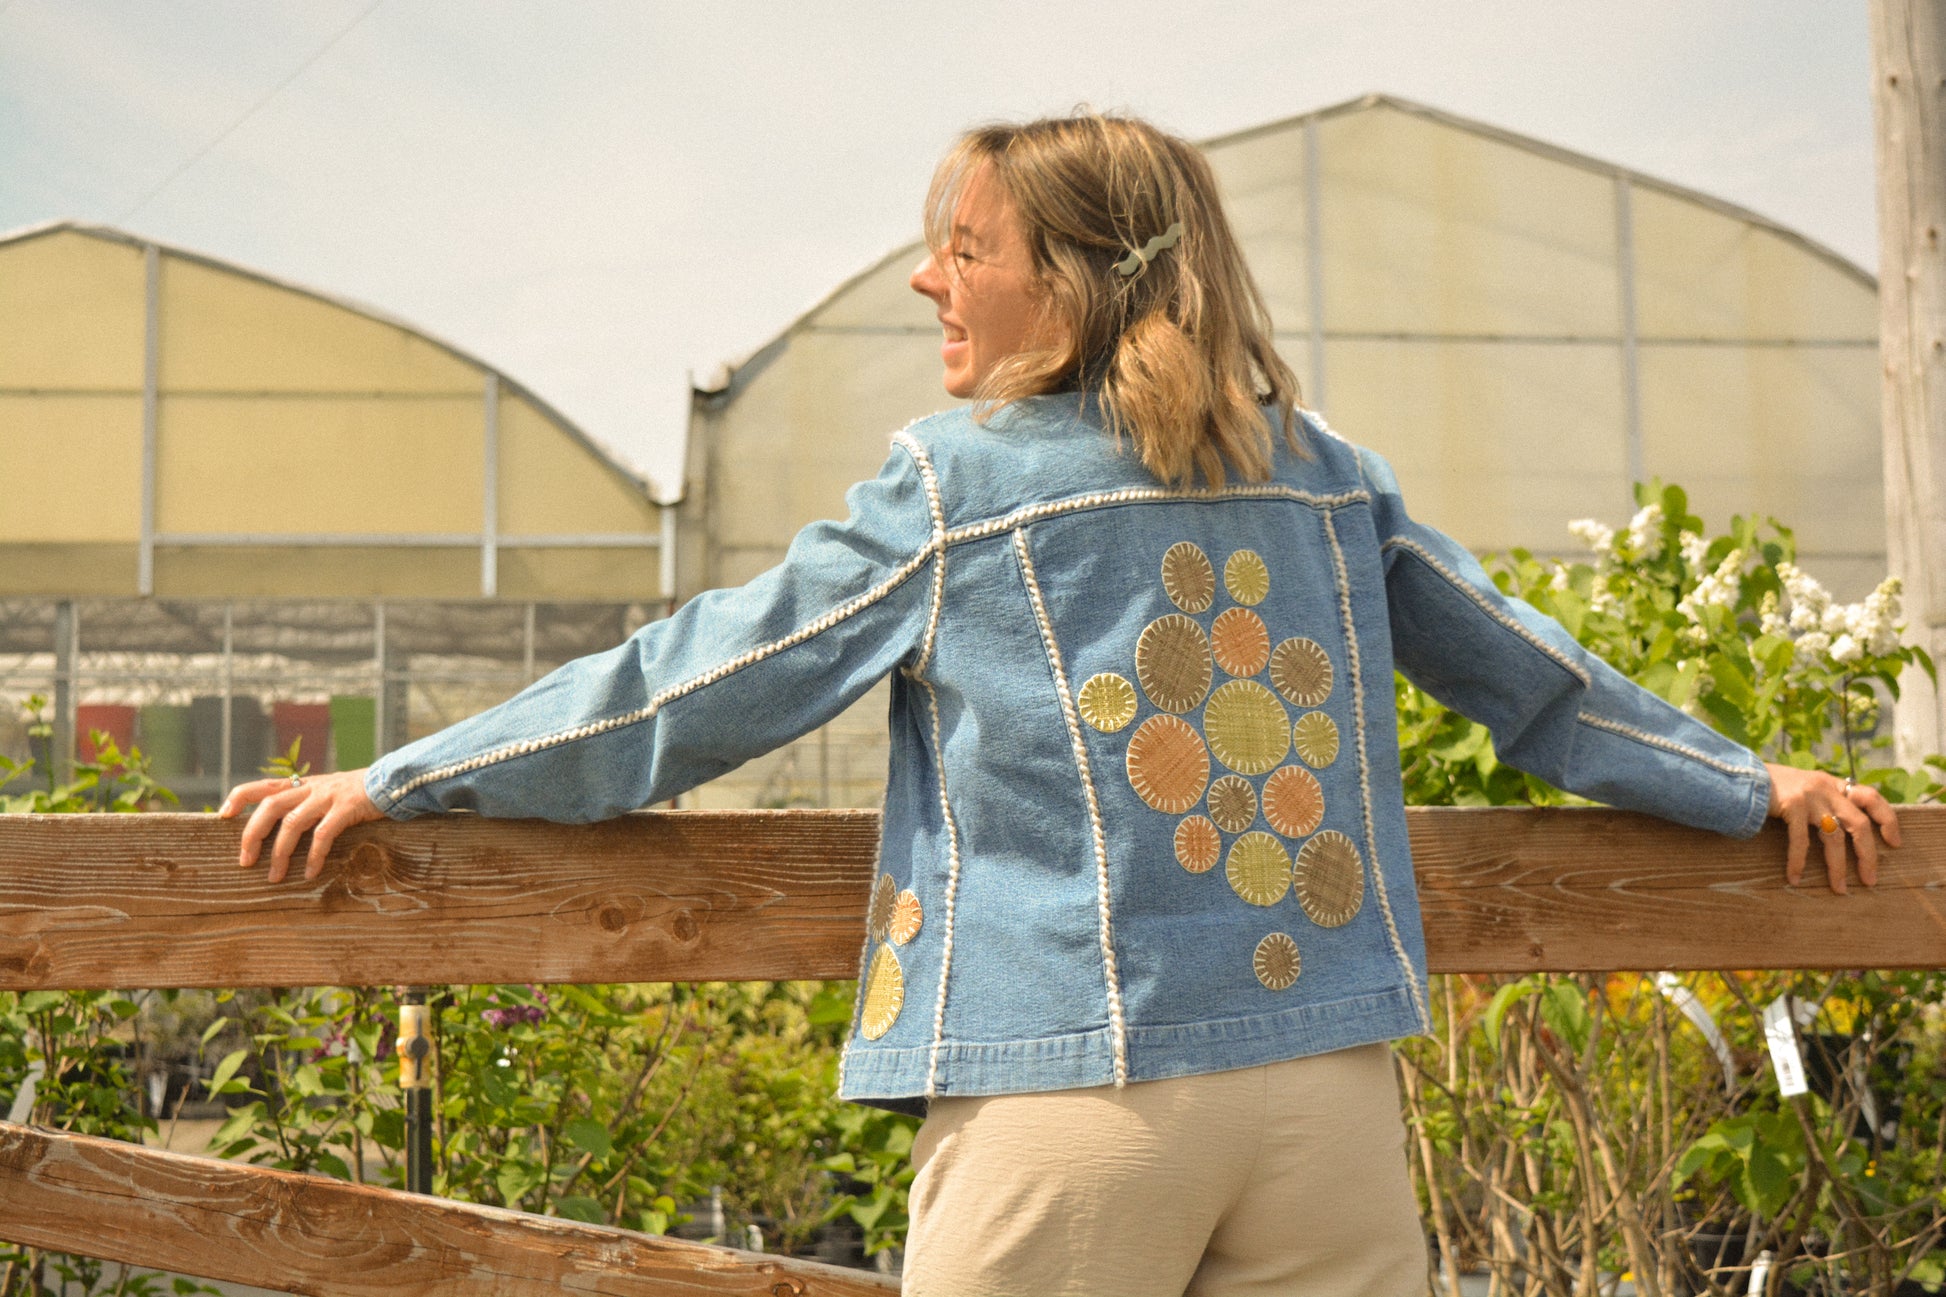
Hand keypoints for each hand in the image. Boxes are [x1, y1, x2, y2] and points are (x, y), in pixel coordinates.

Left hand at [218, 769, 384, 882]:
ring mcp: (328, 796)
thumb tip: (282, 829)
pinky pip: (323, 834)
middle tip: (246, 862)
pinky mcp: (346, 808)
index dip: (239, 799)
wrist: (393, 781)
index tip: (223, 817)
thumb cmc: (357, 794)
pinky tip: (310, 873)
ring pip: (293, 823)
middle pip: (270, 806)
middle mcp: (310, 787)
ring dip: (281, 853)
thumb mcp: (326, 793)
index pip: (261, 786)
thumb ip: (305, 804)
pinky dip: (314, 856)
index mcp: (301, 784)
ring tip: (276, 877)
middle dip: (253, 835)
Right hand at [1764, 763, 1900, 892]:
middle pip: (1859, 824)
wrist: (1740, 774)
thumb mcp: (1804, 788)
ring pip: (1834, 837)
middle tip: (1870, 879)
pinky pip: (1801, 840)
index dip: (1887, 820)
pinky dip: (1798, 861)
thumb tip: (1839, 829)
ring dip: (1838, 866)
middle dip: (1868, 855)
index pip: (1872, 797)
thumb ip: (1823, 801)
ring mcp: (1810, 796)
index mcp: (1832, 784)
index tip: (1894, 843)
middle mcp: (1826, 788)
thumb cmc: (1771, 787)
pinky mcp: (1792, 804)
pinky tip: (1794, 877)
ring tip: (1839, 888)